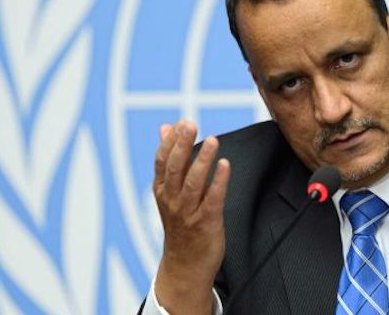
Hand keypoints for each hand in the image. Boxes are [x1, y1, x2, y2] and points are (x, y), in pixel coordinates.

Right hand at [153, 121, 229, 313]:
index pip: (162, 161)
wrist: (185, 265)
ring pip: (193, 182)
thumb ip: (171, 158)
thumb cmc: (180, 224)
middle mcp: (172, 200)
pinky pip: (213, 199)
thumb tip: (166, 127)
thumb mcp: (169, 191)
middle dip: (182, 145)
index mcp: (162, 190)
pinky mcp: (206, 222)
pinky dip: (219, 181)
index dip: (171, 141)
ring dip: (202, 160)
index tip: (181, 123)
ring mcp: (188, 212)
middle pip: (175, 168)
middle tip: (191, 125)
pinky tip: (225, 165)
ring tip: (212, 141)